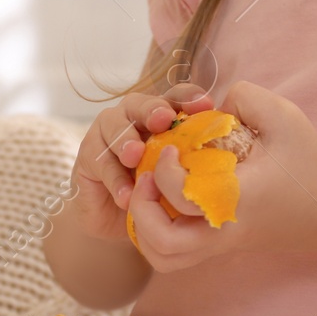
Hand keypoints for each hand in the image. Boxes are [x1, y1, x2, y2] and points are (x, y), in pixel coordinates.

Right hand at [65, 81, 215, 241]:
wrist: (118, 218)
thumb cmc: (155, 190)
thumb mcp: (179, 175)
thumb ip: (196, 160)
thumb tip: (228, 158)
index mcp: (161, 115)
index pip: (176, 97)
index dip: (189, 98)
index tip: (206, 106)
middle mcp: (134, 117)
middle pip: (142, 104)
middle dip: (153, 109)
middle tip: (163, 120)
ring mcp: (108, 133)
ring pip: (115, 126)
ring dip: (125, 139)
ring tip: (135, 156)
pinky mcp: (88, 155)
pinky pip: (100, 162)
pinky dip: (115, 180)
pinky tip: (126, 196)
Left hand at [128, 80, 316, 270]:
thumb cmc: (310, 164)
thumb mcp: (284, 117)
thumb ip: (244, 98)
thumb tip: (211, 104)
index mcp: (236, 200)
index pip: (182, 198)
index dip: (165, 170)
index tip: (172, 148)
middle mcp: (223, 231)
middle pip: (163, 249)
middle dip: (141, 213)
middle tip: (149, 180)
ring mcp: (220, 245)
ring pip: (165, 259)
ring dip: (145, 228)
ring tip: (153, 193)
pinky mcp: (221, 247)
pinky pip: (175, 254)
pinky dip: (158, 233)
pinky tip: (167, 200)